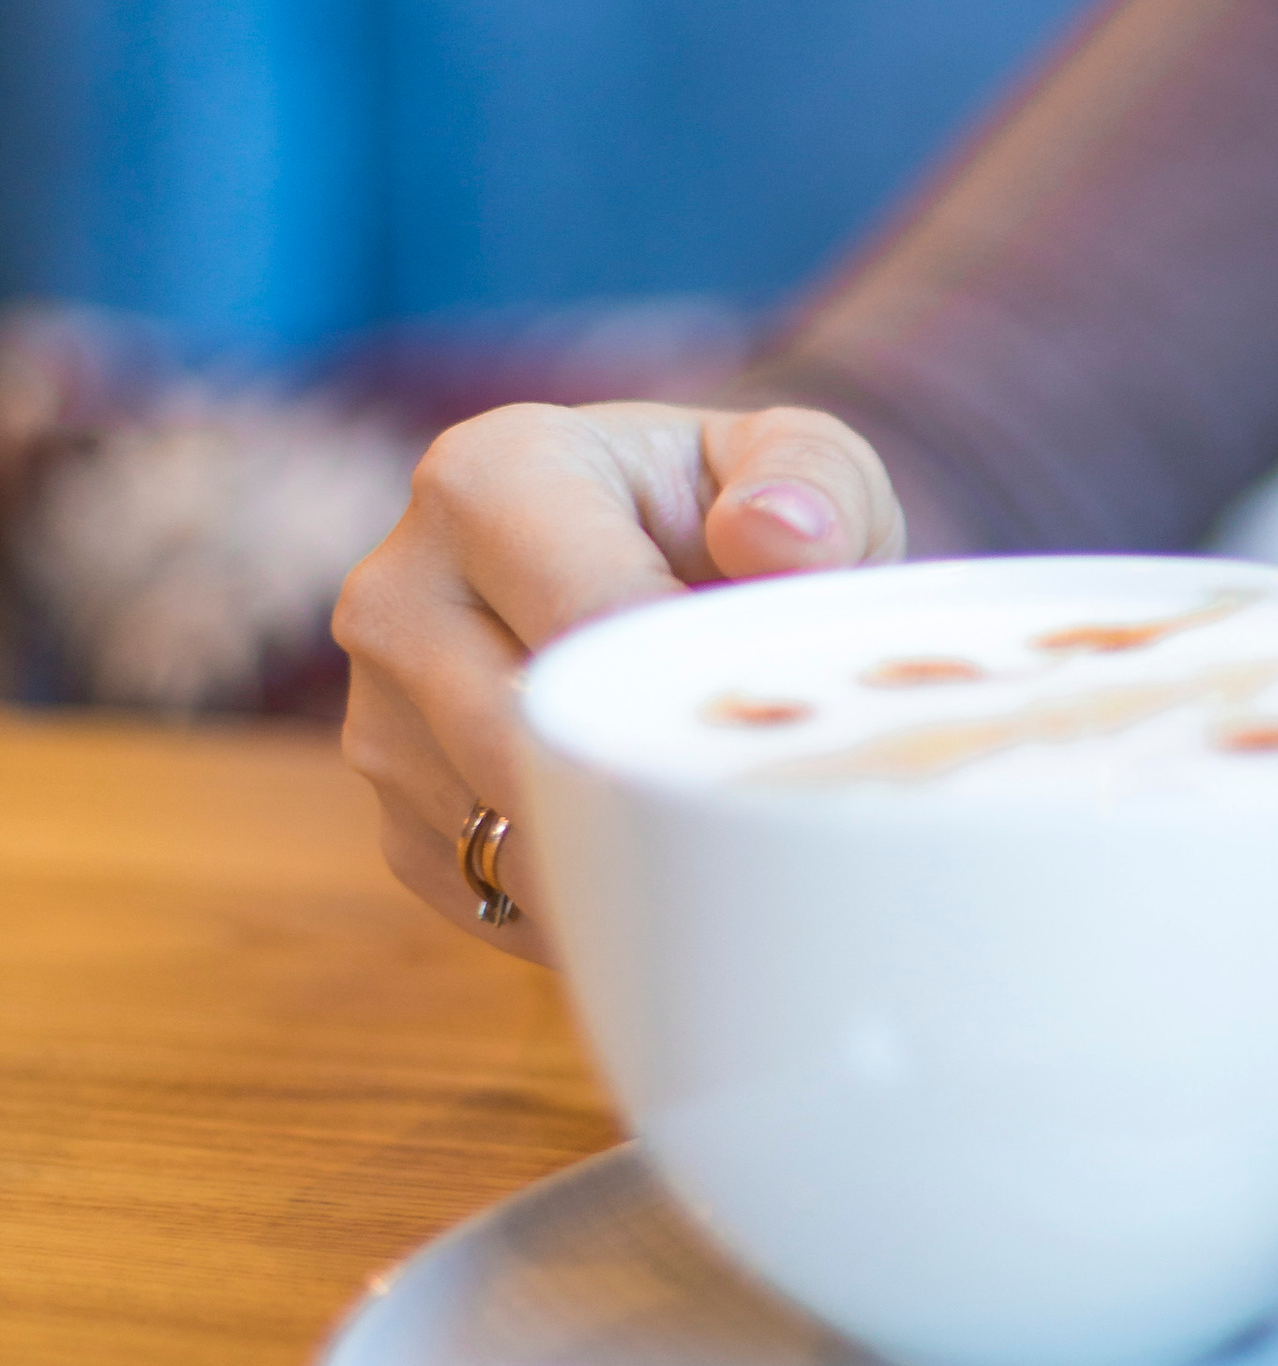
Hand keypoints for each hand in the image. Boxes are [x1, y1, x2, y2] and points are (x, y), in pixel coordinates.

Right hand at [334, 402, 903, 957]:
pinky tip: (658, 849)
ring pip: (516, 838)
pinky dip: (594, 899)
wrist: (649, 580)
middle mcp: (400, 595)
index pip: (587, 621)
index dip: (690, 687)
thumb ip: (810, 481)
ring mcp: (378, 720)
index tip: (770, 722)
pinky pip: (501, 901)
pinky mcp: (395, 825)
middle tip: (767, 801)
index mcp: (486, 482)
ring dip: (635, 852)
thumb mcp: (795, 464)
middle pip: (535, 747)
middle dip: (665, 785)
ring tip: (723, 816)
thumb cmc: (728, 517)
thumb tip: (778, 539)